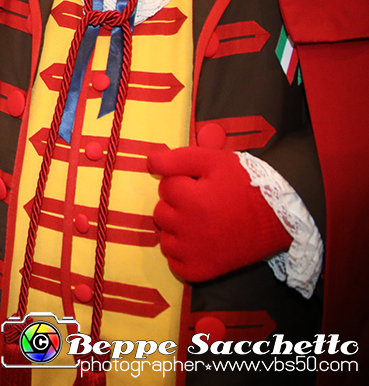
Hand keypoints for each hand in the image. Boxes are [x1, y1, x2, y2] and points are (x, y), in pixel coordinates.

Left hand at [149, 145, 291, 282]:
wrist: (281, 218)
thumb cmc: (246, 185)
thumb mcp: (214, 160)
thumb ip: (178, 159)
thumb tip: (150, 162)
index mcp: (190, 200)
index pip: (165, 186)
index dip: (183, 182)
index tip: (202, 185)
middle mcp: (188, 228)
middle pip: (160, 212)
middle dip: (177, 205)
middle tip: (204, 203)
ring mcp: (194, 253)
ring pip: (165, 238)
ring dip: (177, 230)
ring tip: (203, 223)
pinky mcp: (202, 271)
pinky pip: (175, 264)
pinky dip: (182, 255)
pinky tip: (199, 244)